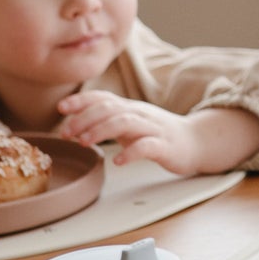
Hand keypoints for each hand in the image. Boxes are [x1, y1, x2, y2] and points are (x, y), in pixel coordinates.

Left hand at [57, 92, 258, 173]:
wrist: (197, 142)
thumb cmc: (159, 135)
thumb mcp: (132, 123)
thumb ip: (108, 120)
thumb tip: (75, 123)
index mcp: (131, 108)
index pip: (104, 98)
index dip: (82, 100)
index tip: (61, 108)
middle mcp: (140, 114)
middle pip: (110, 108)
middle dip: (85, 118)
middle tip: (67, 132)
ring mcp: (154, 128)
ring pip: (125, 122)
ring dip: (102, 130)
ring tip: (85, 142)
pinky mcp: (166, 146)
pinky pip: (147, 146)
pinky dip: (131, 152)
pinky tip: (119, 161)